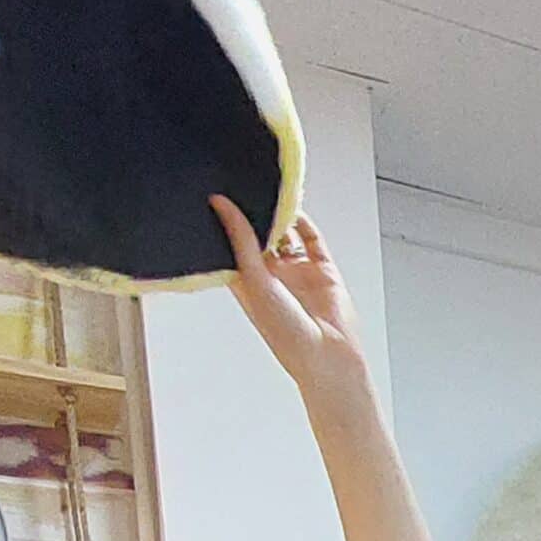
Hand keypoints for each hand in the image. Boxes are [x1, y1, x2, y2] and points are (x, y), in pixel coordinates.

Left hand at [214, 199, 372, 397]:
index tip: (212, 195)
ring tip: (264, 190)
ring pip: (284, 232)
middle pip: (257, 234)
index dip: (223, 222)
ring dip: (276, 214)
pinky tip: (292, 204)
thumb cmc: (287, 336)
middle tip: (237, 185)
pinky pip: (311, 238)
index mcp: (247, 283)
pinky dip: (303, 220)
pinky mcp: (322, 269)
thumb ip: (240, 241)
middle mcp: (271, 276)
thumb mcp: (254, 282)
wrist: (329, 356)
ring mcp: (297, 271)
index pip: (230, 244)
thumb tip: (221, 206)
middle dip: (249, 213)